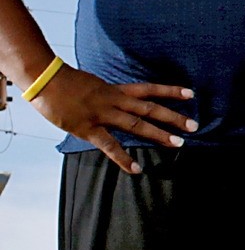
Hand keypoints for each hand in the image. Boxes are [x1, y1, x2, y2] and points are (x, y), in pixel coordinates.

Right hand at [31, 67, 196, 174]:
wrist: (45, 79)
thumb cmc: (67, 83)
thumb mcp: (94, 84)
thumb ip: (109, 95)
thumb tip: (118, 101)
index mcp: (116, 89)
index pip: (149, 89)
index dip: (170, 91)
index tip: (191, 94)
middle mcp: (114, 100)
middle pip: (150, 108)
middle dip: (173, 117)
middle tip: (194, 126)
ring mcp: (103, 114)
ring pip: (137, 125)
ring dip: (159, 134)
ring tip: (178, 143)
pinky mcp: (88, 128)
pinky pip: (110, 146)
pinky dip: (124, 158)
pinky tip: (136, 169)